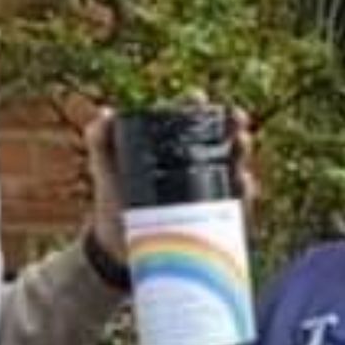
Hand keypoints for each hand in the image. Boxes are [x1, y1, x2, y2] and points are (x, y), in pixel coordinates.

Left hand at [82, 105, 262, 256]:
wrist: (117, 246)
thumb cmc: (113, 198)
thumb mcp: (105, 167)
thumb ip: (101, 139)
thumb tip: (106, 113)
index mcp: (172, 147)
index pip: (190, 119)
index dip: (198, 106)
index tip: (199, 98)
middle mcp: (195, 165)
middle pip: (221, 140)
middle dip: (233, 126)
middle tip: (235, 120)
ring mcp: (207, 191)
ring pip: (233, 167)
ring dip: (242, 154)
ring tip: (241, 144)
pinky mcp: (213, 218)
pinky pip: (234, 204)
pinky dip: (243, 192)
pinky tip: (243, 182)